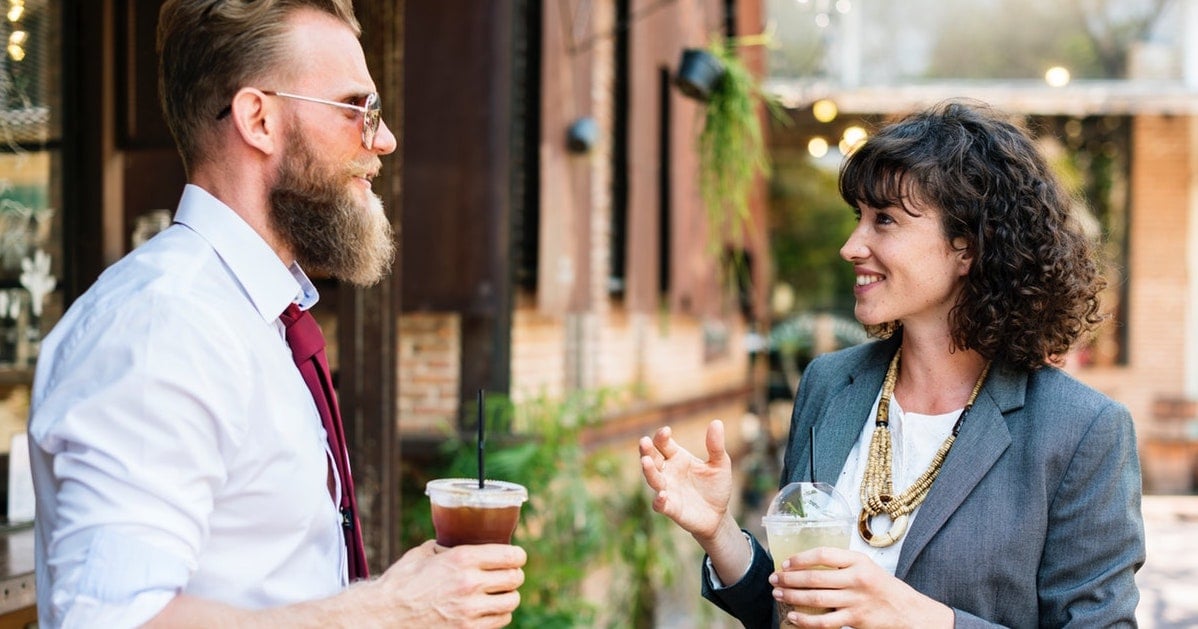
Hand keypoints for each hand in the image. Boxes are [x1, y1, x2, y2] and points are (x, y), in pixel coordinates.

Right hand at [361, 540, 526, 626]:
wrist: (383, 616)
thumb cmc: (399, 584)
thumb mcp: (421, 554)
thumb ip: (443, 547)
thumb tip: (452, 542)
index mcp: (462, 559)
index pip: (510, 556)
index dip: (518, 556)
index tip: (517, 557)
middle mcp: (470, 583)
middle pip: (515, 578)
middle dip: (514, 575)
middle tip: (509, 575)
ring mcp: (470, 610)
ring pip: (511, 602)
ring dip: (508, 596)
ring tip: (500, 594)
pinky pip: (500, 621)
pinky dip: (499, 615)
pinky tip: (490, 610)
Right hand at [638, 420, 733, 542]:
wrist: (718, 515)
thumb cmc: (716, 487)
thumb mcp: (720, 464)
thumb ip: (715, 446)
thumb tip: (716, 422)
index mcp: (677, 457)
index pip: (663, 444)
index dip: (662, 436)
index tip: (666, 431)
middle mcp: (668, 472)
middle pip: (652, 458)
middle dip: (647, 450)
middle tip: (644, 442)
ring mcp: (668, 490)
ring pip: (653, 479)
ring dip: (649, 471)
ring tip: (646, 462)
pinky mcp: (671, 508)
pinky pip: (660, 504)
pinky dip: (659, 500)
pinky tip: (662, 495)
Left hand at [768, 547, 952, 628]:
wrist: (907, 611)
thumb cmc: (882, 587)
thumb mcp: (866, 566)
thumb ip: (841, 563)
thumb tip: (806, 564)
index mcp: (858, 561)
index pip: (823, 554)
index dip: (801, 558)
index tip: (786, 562)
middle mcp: (857, 579)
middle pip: (815, 577)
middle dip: (789, 579)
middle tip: (774, 579)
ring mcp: (856, 601)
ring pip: (816, 599)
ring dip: (792, 596)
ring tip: (778, 594)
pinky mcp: (855, 620)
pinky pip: (825, 622)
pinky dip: (806, 621)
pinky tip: (793, 617)